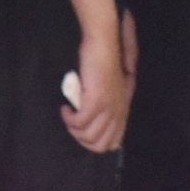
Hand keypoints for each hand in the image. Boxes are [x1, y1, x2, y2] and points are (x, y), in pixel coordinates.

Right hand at [61, 21, 132, 153]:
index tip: (82, 132)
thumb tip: (95, 124)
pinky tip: (66, 108)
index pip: (113, 142)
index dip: (95, 143)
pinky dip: (68, 118)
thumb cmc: (105, 64)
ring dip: (73, 129)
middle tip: (73, 125)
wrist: (104, 46)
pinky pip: (78, 122)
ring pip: (87, 135)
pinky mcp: (96, 102)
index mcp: (123, 109)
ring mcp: (108, 107)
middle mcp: (118, 112)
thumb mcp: (111, 89)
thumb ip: (108, 106)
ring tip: (69, 115)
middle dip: (81, 139)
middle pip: (99, 144)